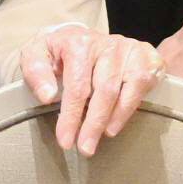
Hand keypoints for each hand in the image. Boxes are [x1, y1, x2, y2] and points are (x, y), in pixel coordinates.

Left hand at [25, 24, 164, 156]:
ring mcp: (131, 48)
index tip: (65, 140)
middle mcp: (108, 43)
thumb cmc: (58, 51)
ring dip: (116, 117)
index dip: (72, 116)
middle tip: (86, 148)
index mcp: (79, 42)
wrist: (81, 35)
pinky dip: (132, 106)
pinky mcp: (147, 55)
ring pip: (129, 87)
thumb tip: (48, 96)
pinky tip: (118, 121)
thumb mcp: (36, 54)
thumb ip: (35, 72)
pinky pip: (145, 84)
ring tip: (103, 136)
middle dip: (94, 123)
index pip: (78, 85)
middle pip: (105, 89)